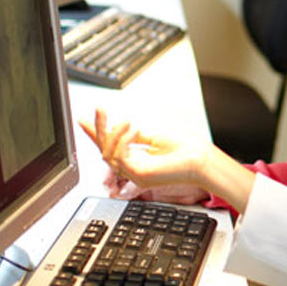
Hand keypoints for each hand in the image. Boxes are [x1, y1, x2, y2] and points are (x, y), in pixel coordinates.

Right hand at [80, 108, 255, 212]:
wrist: (203, 161)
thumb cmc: (187, 150)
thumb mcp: (156, 137)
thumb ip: (136, 135)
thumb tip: (121, 125)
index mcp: (138, 159)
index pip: (112, 146)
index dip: (97, 133)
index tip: (84, 120)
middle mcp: (133, 169)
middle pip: (105, 150)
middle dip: (99, 129)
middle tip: (99, 110)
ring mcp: (135, 174)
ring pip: (108, 153)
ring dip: (114, 132)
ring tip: (127, 121)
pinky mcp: (138, 175)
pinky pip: (119, 157)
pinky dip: (124, 140)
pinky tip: (134, 130)